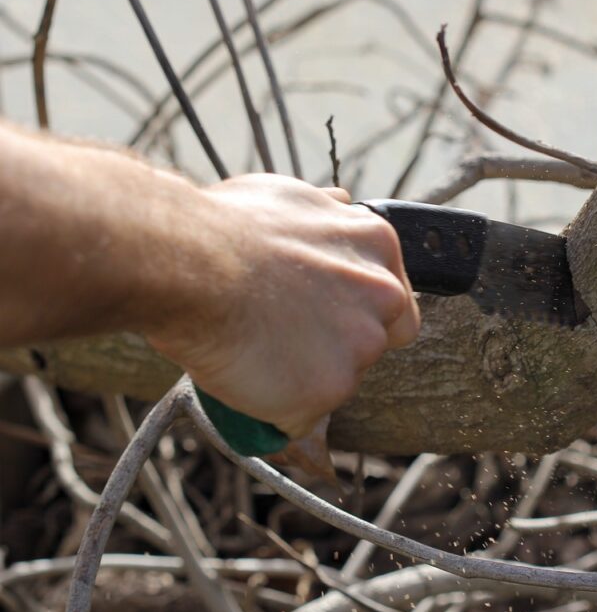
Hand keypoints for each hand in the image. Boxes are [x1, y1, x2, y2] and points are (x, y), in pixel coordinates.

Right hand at [145, 174, 419, 437]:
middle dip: (341, 344)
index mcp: (377, 245)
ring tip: (254, 353)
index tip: (327, 316)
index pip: (394, 296)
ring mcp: (361, 345)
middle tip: (289, 339)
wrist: (187, 262)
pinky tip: (245, 381)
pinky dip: (276, 409)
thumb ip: (328, 215)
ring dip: (306, 376)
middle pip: (378, 339)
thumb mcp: (291, 197)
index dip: (360, 310)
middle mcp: (384, 296)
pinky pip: (304, 415)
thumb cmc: (225, 226)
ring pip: (341, 379)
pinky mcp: (330, 389)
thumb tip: (342, 205)